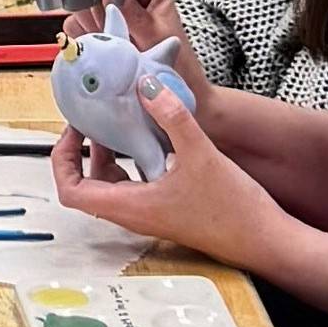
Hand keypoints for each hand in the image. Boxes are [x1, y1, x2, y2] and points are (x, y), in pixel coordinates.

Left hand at [52, 80, 291, 267]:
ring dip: (109, 154)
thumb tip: (146, 85)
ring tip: (120, 121)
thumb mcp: (200, 154)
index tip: (74, 129)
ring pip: (113, 184)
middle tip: (94, 119)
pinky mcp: (167, 209)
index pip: (71, 191)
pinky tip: (154, 137)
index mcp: (130, 208)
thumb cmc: (233, 211)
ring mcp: (150, 213)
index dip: (63, 160)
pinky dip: (134, 160)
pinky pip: (137, 183)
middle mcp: (133, 214)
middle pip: (88, 185)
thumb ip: (171, 116)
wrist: (264, 241)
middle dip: (83, 151)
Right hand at [78, 0, 183, 59]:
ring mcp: (115, 13)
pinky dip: (84, 34)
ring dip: (90, 20)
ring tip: (110, 37)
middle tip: (105, 21)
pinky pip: (80, 25)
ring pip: (85, 4)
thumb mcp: (155, 35)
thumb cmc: (177, 60)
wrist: (178, 88)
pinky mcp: (104, 30)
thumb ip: (133, 13)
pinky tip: (99, 44)